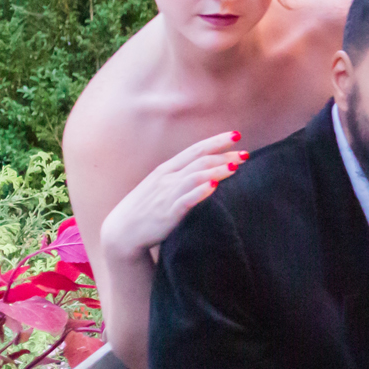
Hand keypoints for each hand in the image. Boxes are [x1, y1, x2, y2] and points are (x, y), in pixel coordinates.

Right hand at [99, 131, 247, 259]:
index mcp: (166, 170)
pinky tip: (214, 186)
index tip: (236, 134)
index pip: (195, 150)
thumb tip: (206, 169)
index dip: (216, 141)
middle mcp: (167, 179)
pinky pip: (186, 200)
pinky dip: (200, 192)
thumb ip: (181, 176)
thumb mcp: (160, 186)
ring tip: (236, 166)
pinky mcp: (168, 213)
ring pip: (195, 177)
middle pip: (200, 161)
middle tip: (246, 153)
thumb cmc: (144, 209)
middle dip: (224, 155)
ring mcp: (167, 195)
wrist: (121, 234)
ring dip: (216, 170)